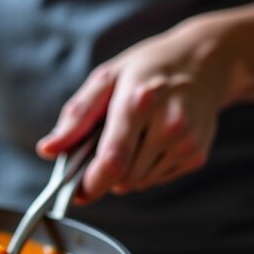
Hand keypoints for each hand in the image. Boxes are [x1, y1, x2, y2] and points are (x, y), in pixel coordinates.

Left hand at [37, 19, 247, 202]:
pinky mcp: (196, 155)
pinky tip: (152, 140)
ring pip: (138, 183)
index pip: (113, 160)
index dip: (90, 183)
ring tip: (133, 136)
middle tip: (102, 147)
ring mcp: (186, 142)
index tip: (76, 192)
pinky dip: (145, 168)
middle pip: (123, 178)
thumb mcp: (106, 78)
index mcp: (139, 102)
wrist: (205, 62)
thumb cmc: (148, 68)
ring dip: (126, 171)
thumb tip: (47, 151)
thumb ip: (75, 117)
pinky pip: (156, 180)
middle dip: (105, 172)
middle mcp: (168, 125)